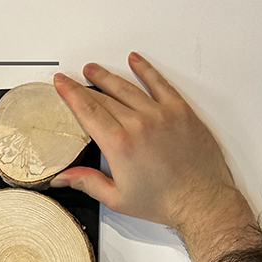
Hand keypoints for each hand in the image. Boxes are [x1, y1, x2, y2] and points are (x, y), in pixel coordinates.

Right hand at [52, 54, 255, 261]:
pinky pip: (159, 83)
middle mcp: (138, 124)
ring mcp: (160, 114)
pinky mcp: (180, 110)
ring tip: (94, 69)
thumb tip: (62, 178)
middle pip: (104, 96)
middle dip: (84, 85)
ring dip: (108, 76)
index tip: (61, 83)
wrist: (200, 200)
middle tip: (73, 78)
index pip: (88, 110)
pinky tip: (135, 60)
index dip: (71, 94)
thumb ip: (87, 182)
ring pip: (127, 86)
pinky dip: (145, 69)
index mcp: (119, 144)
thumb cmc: (163, 201)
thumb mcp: (117, 198)